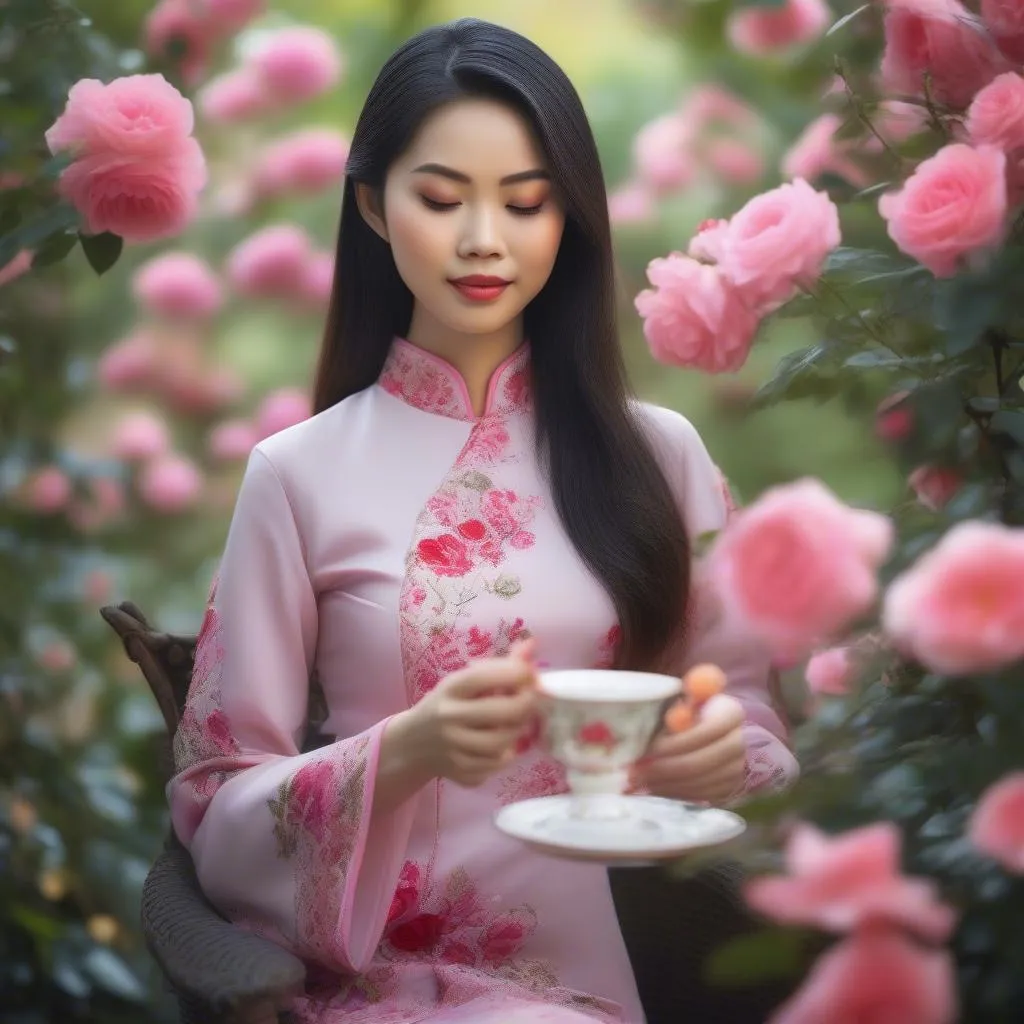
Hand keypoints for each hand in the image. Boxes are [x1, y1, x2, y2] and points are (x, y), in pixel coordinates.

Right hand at [391, 639, 538, 787]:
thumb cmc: (446, 705)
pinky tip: (502, 745)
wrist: (411, 743)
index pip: (484, 677)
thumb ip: (500, 666)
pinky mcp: (458, 772)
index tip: (530, 673)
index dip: (515, 673)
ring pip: (502, 743)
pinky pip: (495, 766)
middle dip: (526, 704)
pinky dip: (505, 755)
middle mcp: (448, 718)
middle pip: (502, 713)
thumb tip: (532, 645)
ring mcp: (452, 748)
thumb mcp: (464, 682)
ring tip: (517, 722)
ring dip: (517, 731)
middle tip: (533, 699)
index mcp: (449, 689)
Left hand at [631, 694, 746, 804]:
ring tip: (636, 778)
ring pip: (697, 782)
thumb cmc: (691, 712)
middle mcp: (739, 744)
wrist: (711, 734)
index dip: (676, 742)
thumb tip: (682, 701)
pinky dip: (671, 792)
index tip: (647, 748)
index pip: (707, 731)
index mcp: (731, 713)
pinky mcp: (727, 790)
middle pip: (701, 762)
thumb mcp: (687, 697)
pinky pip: (697, 795)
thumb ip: (684, 695)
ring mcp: (736, 770)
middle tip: (634, 769)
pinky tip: (651, 785)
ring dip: (663, 783)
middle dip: (663, 768)